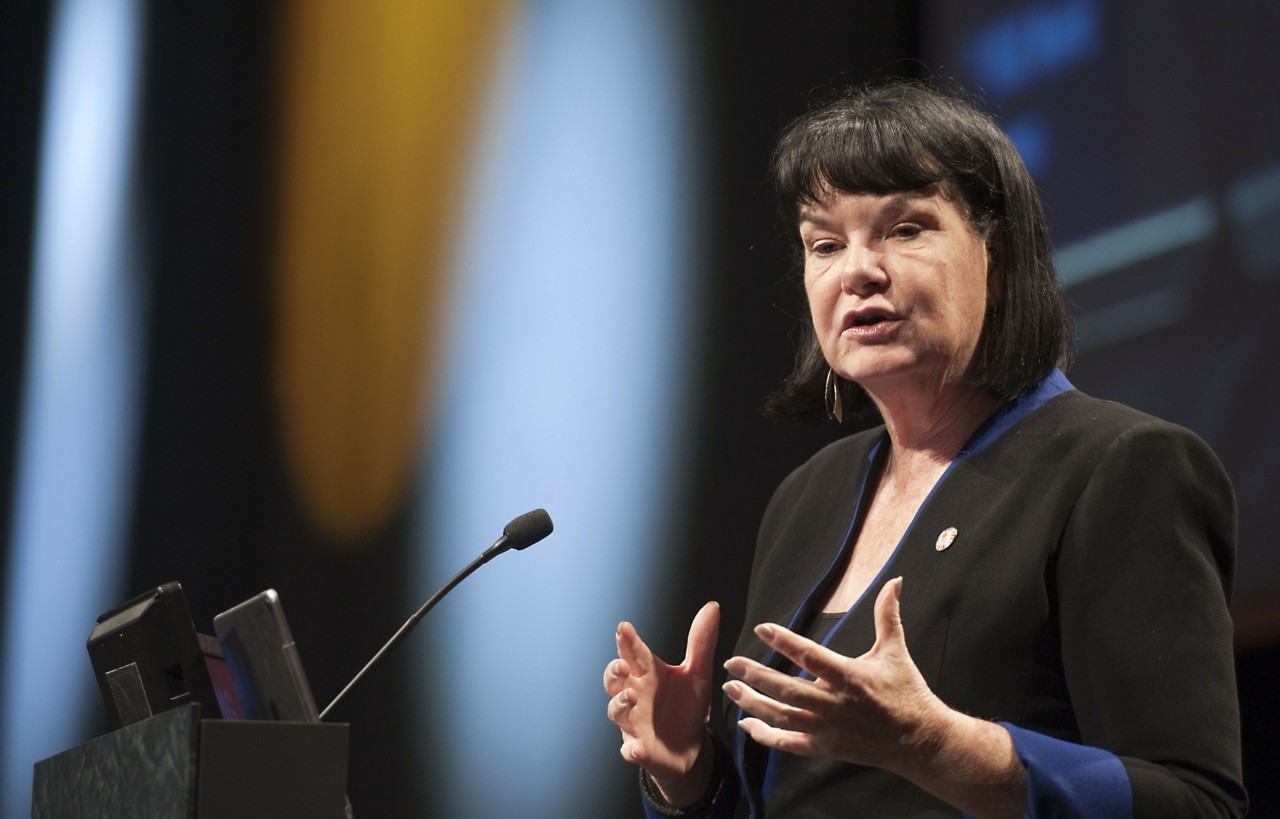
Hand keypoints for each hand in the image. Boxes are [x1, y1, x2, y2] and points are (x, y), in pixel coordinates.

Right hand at [603, 602, 719, 805]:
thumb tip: (712, 607)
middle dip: (614, 671)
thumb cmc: (687, 706)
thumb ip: (701, 642)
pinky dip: (632, 749)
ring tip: (630, 698)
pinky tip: (637, 748)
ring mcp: (634, 722)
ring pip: (616, 711)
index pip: (634, 654)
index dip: (627, 641)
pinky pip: (630, 750)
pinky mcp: (639, 749)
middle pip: (615, 680)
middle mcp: (635, 695)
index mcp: (648, 674)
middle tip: (622, 665)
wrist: (691, 748)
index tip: (624, 628)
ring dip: (619, 704)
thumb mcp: (698, 674)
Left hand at [721, 578, 946, 771]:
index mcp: (849, 677)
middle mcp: (834, 705)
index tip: (761, 627)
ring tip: (731, 688)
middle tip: (732, 662)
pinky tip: (746, 724)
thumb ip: (887, 615)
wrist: (920, 741)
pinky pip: (788, 743)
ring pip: (781, 717)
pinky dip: (764, 735)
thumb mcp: (895, 651)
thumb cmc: (907, 693)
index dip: (784, 641)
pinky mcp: (825, 747)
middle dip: (755, 675)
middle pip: (786, 689)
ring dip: (752, 703)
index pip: (810, 656)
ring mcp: (827, 729)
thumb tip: (894, 581)